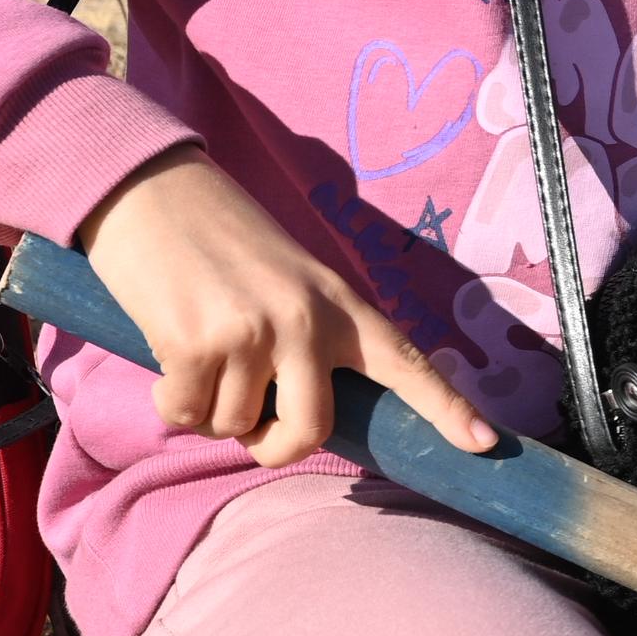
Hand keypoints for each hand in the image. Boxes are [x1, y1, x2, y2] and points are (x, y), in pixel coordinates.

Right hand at [77, 145, 495, 468]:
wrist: (150, 189)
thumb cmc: (220, 243)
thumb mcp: (290, 280)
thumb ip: (311, 340)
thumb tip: (293, 419)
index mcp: (340, 304)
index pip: (406, 362)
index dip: (447, 409)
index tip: (486, 445)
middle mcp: (305, 320)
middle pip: (313, 430)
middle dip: (275, 446)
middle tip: (252, 428)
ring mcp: (252, 332)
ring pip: (235, 426)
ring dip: (210, 411)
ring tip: (200, 355)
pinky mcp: (195, 343)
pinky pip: (187, 413)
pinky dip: (172, 401)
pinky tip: (168, 356)